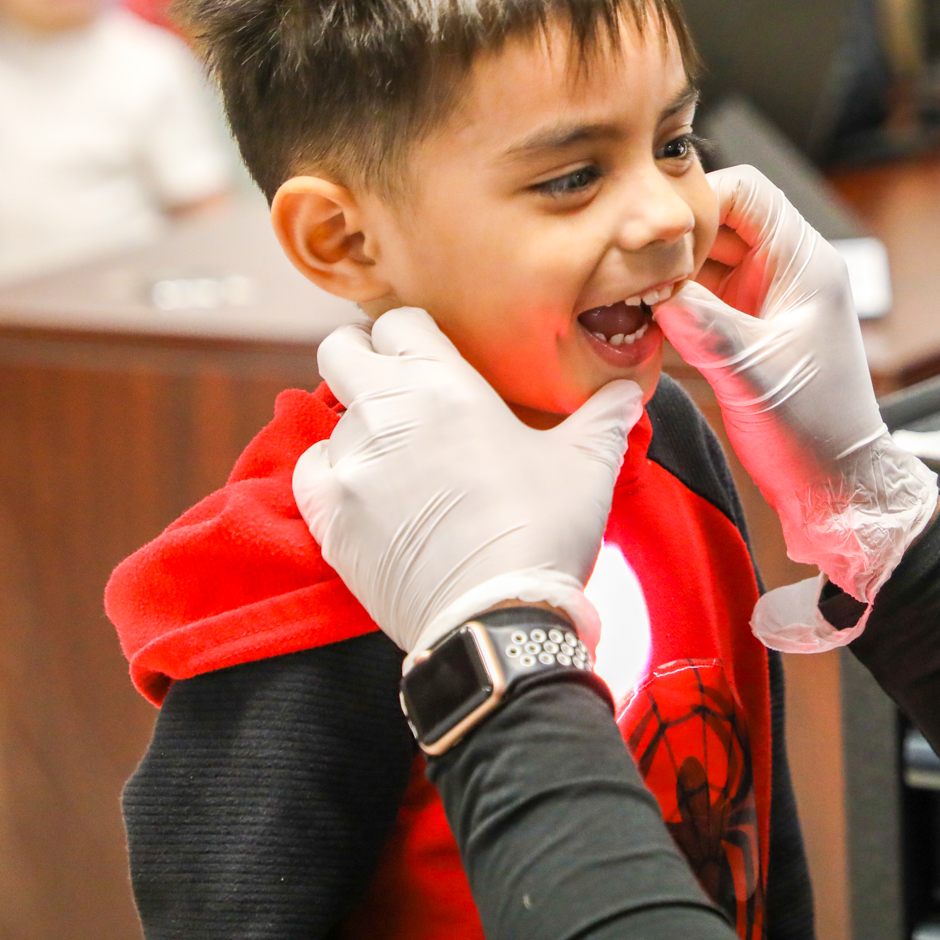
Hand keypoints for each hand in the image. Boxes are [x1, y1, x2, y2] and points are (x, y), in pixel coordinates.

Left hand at [293, 308, 644, 658]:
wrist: (496, 619)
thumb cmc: (543, 530)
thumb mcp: (588, 464)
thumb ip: (605, 416)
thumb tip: (629, 391)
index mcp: (443, 382)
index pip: (400, 321)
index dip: (415, 335)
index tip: (431, 355)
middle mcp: (385, 410)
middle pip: (342, 349)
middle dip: (365, 359)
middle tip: (400, 388)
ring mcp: (349, 463)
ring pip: (332, 417)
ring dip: (360, 428)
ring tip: (401, 459)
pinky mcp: (327, 515)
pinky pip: (311, 471)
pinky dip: (334, 474)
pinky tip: (369, 493)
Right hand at [655, 166, 937, 648]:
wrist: (837, 490)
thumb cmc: (814, 432)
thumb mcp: (751, 372)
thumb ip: (700, 322)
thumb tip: (650, 287)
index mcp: (806, 263)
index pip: (746, 190)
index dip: (695, 201)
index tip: (651, 233)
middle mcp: (787, 272)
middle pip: (717, 222)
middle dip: (669, 239)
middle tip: (624, 266)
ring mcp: (766, 301)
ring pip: (703, 262)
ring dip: (665, 275)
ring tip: (624, 297)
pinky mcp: (748, 332)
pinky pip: (700, 299)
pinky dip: (670, 307)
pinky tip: (638, 325)